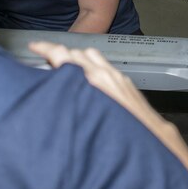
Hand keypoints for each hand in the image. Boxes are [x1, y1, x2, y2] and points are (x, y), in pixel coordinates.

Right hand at [27, 41, 171, 137]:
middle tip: (47, 60)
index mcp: (92, 81)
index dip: (45, 47)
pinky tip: (90, 81)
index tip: (35, 46)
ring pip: (94, 56)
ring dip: (79, 58)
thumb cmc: (122, 140)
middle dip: (61, 54)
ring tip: (68, 68)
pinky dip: (94, 67)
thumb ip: (69, 104)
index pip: (63, 54)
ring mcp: (118, 78)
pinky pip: (107, 67)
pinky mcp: (127, 85)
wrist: (152, 142)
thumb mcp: (85, 122)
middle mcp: (105, 76)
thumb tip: (56, 97)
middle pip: (78, 53)